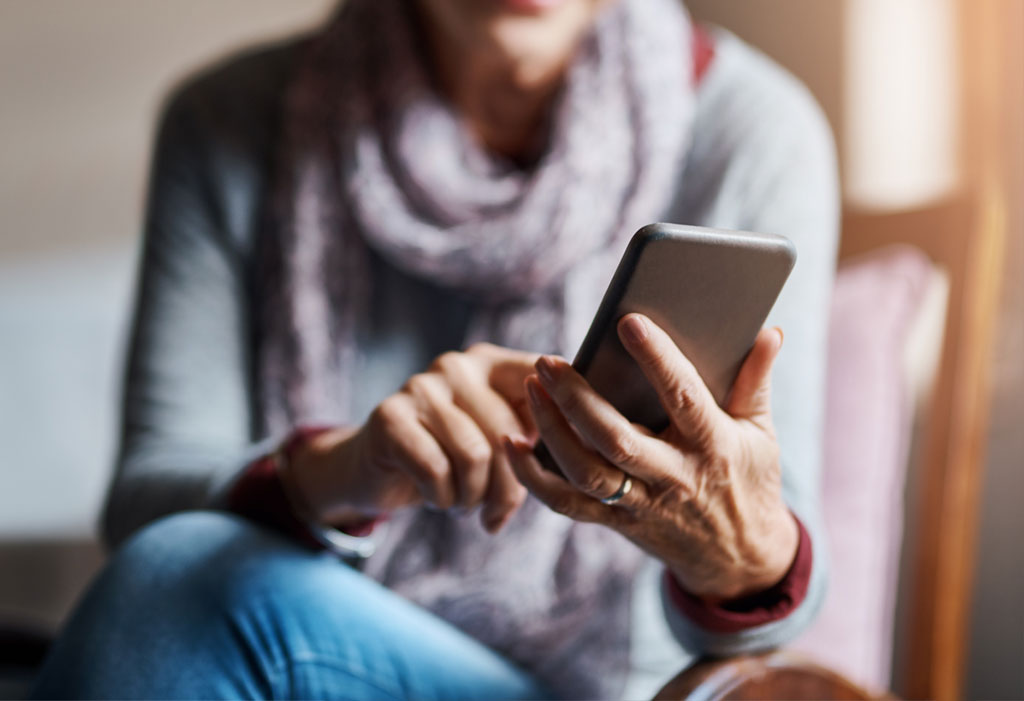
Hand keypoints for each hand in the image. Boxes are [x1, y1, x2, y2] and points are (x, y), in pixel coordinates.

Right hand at [288, 343, 539, 532]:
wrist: (377, 472)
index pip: (541, 380)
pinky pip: (435, 470)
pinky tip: (436, 498)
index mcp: (492, 364)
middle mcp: (458, 366)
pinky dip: (442, 498)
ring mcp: (421, 386)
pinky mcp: (390, 416)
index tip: (564, 457)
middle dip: (508, 488)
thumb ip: (533, 435)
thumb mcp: (496, 442)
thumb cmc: (450, 459)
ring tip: (462, 504)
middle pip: (509, 433)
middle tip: (495, 513)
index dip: (559, 419)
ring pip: (474, 455)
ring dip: (472, 497)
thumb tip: (581, 456)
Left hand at [505, 313, 798, 600]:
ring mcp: (641, 505)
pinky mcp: (616, 522)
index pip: (683, 397)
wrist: (739, 559)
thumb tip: (768, 331)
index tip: (627, 321)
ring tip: (530, 387)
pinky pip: (566, 503)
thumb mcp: (761, 432)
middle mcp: (673, 479)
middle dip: (577, 399)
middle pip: (616, 439)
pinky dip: (533, 476)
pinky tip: (511, 442)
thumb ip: (755, 380)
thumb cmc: (748, 481)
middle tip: (547, 361)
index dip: (657, 359)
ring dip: (550, 430)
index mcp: (714, 447)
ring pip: (585, 472)